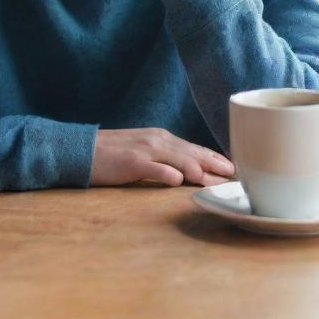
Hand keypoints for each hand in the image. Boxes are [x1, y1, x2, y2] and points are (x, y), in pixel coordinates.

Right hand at [90, 127, 234, 186]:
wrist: (83, 149)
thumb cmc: (114, 155)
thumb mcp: (144, 152)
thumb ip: (166, 159)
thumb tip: (191, 173)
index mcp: (162, 138)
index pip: (194, 149)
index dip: (215, 158)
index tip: (234, 169)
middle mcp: (156, 140)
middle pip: (191, 152)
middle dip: (214, 163)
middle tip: (235, 175)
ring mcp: (144, 150)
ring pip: (177, 158)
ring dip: (197, 168)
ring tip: (214, 179)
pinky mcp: (130, 162)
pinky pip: (152, 167)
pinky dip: (166, 173)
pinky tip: (178, 180)